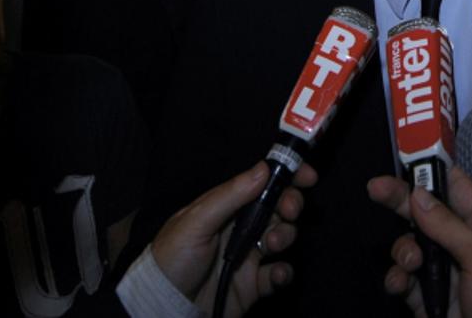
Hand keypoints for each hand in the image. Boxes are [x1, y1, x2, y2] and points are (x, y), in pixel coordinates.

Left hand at [151, 161, 317, 316]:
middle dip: (290, 204)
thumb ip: (230, 196)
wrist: (164, 306)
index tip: (307, 175)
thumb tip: (264, 167)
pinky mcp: (254, 284)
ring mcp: (250, 255)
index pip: (261, 184)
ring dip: (286, 236)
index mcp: (227, 206)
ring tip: (272, 245)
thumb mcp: (196, 221)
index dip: (286, 176)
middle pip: (278, 207)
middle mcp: (241, 227)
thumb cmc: (173, 257)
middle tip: (289, 211)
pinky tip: (275, 274)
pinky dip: (284, 272)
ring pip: (283, 236)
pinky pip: (279, 273)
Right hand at [368, 168, 471, 317]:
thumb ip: (449, 226)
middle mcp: (465, 246)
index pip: (457, 188)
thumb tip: (419, 194)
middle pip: (426, 214)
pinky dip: (397, 280)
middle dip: (402, 203)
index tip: (404, 160)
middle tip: (376, 189)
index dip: (431, 172)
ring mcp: (445, 275)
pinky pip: (403, 280)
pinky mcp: (428, 301)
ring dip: (402, 252)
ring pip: (410, 248)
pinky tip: (401, 286)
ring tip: (410, 265)